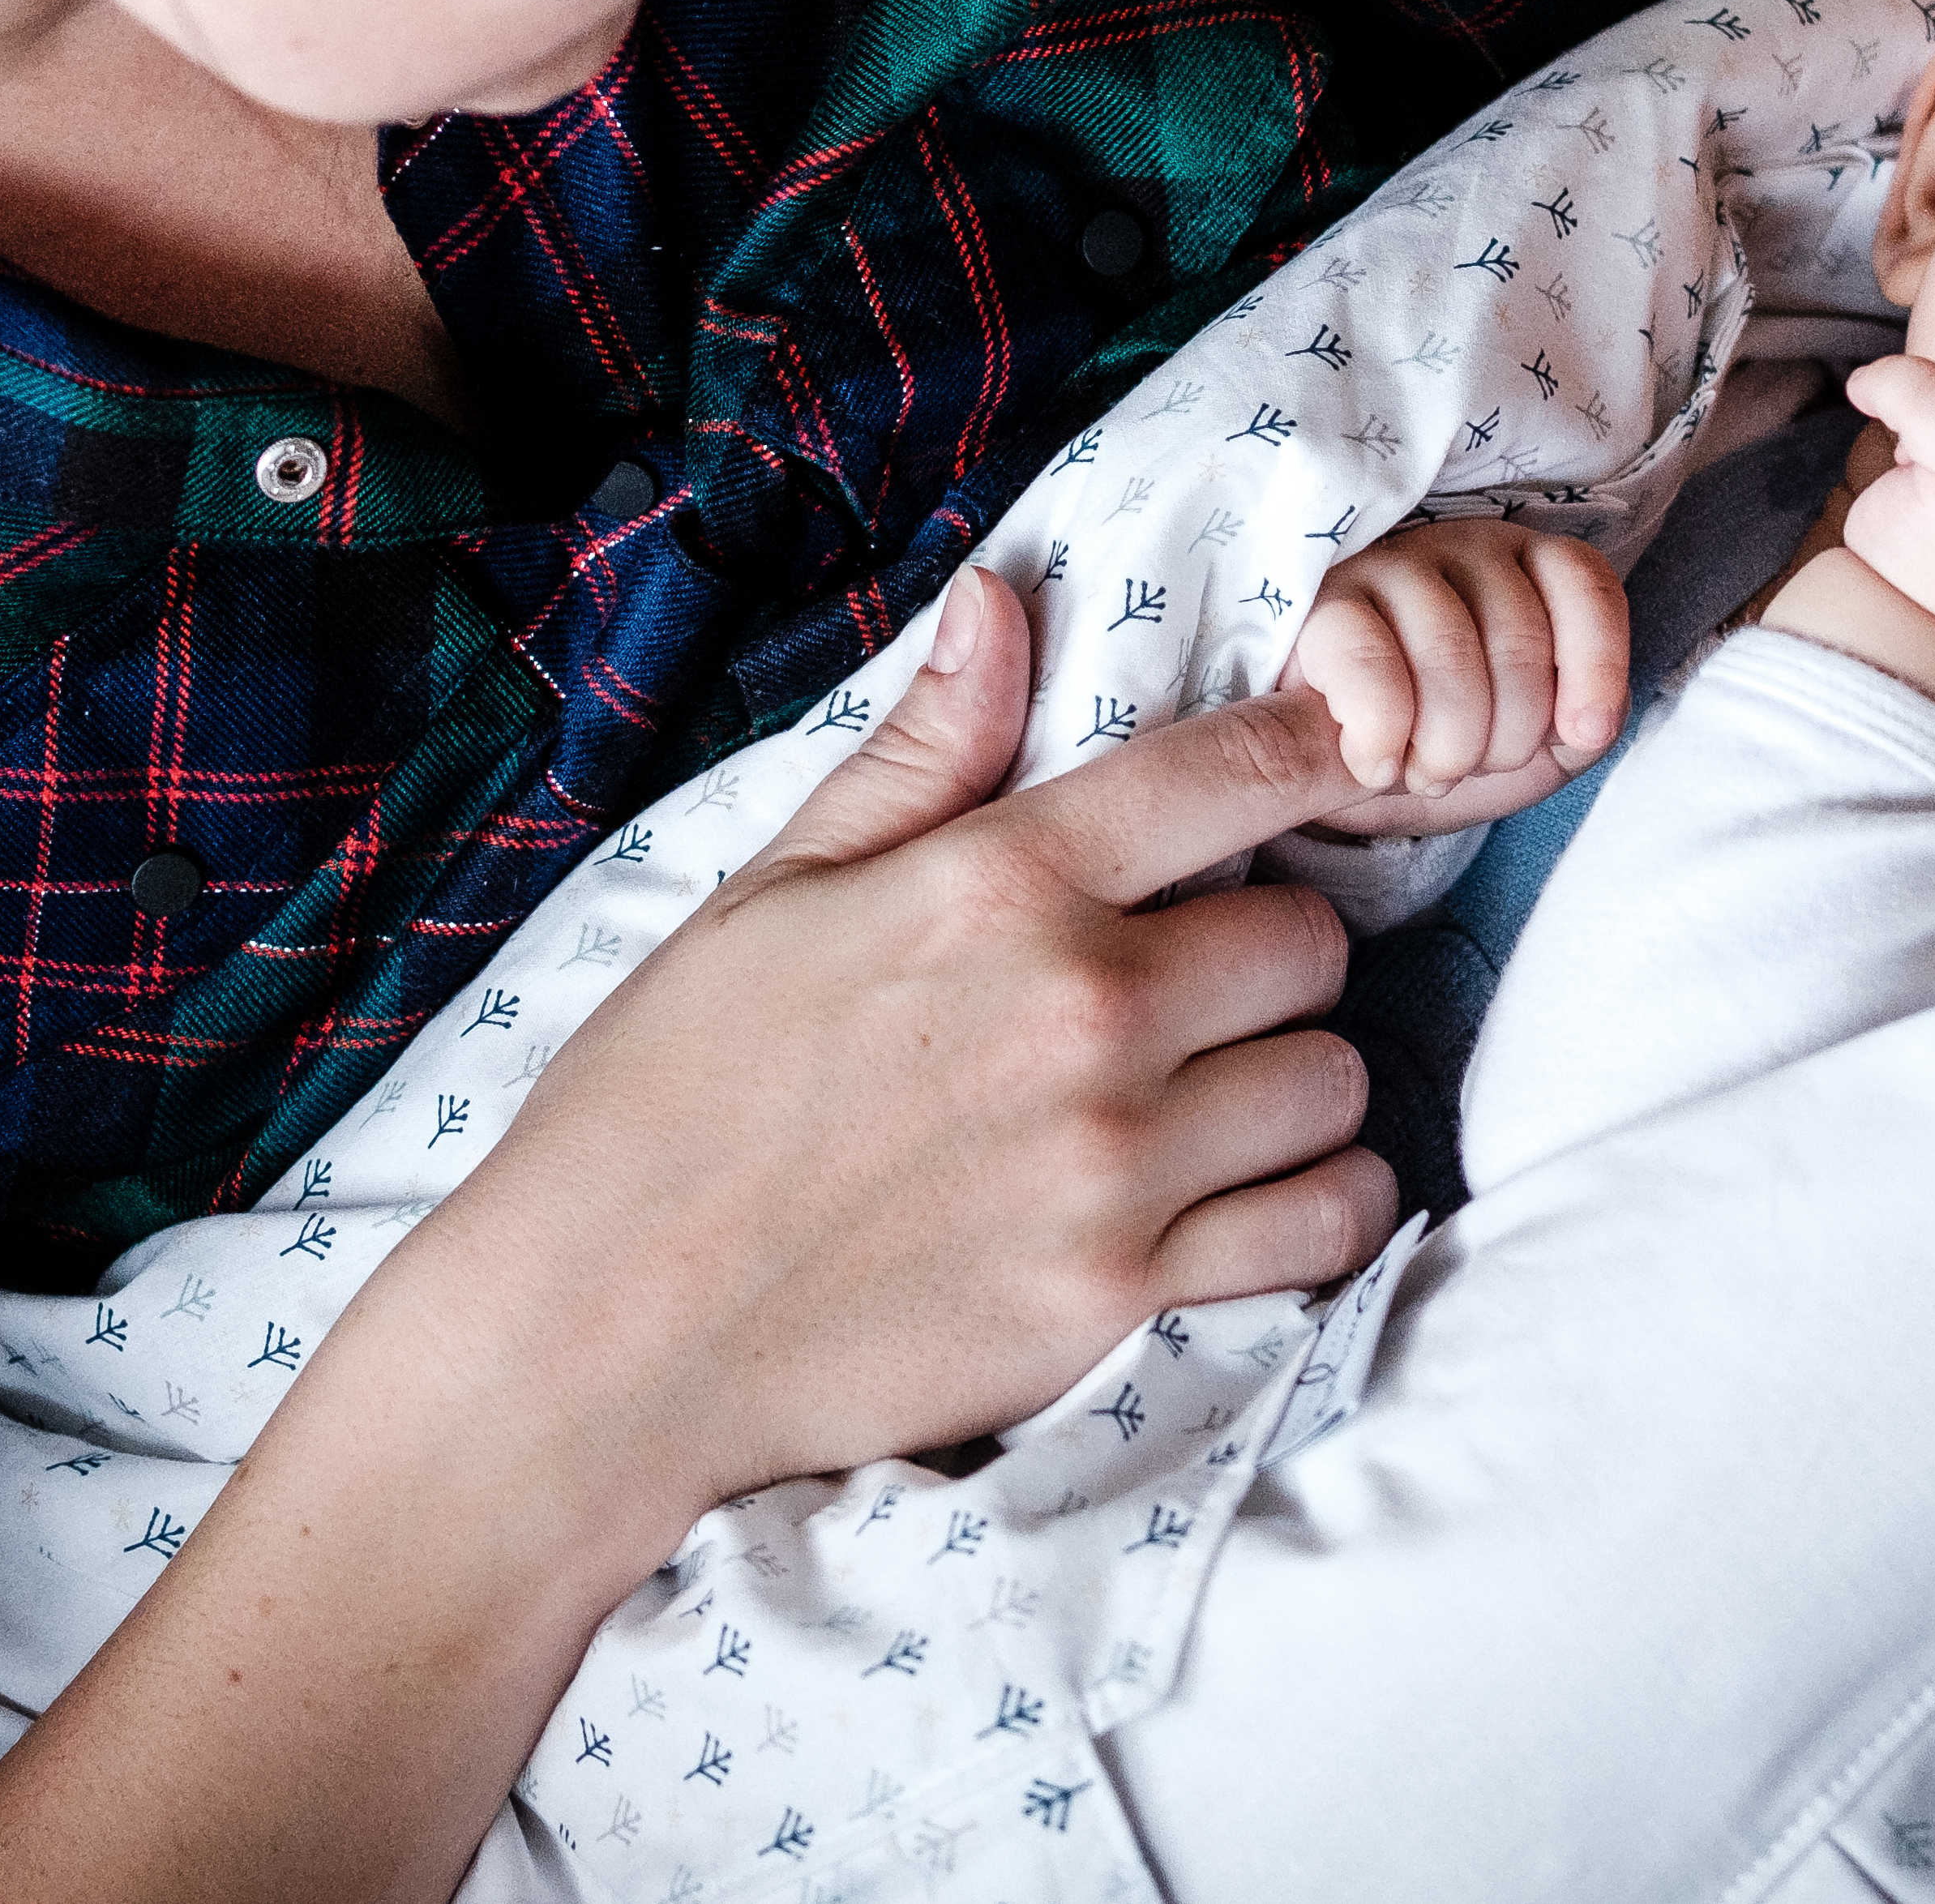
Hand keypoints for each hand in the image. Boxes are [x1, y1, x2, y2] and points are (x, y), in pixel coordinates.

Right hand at [383, 568, 1401, 1521]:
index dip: (1306, 750)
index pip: (1238, 772)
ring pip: (1334, 1078)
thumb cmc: (665, 1099)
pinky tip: (1245, 1196)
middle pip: (1311, 938)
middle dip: (1268, 948)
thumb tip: (1003, 598)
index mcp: (998, 886)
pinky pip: (1324, 1220)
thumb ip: (923, 752)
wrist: (600, 1337)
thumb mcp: (772, 891)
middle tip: (1196, 982)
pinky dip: (1311, 1204)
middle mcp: (1083, 1008)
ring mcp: (1114, 1160)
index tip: (1320, 760)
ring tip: (1212, 1096)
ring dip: (1291, 1080)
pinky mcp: (1124, 1294)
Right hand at [1280, 517, 1632, 833]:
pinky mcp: (1326, 605)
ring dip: (1447, 749)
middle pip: (1519, 641)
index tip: (1582, 734)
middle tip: (1473, 767)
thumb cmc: (1448, 738)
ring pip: (1449, 655)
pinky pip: (1370, 668)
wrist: (1348, 762)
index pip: (1584, 583)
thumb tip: (1588, 724)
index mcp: (1527, 567)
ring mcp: (1391, 566)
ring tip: (1427, 774)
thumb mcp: (1536, 744)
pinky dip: (1382, 739)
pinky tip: (1378, 765)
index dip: (1596, 664)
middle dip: (1507, 738)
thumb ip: (1583, 725)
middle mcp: (1463, 548)